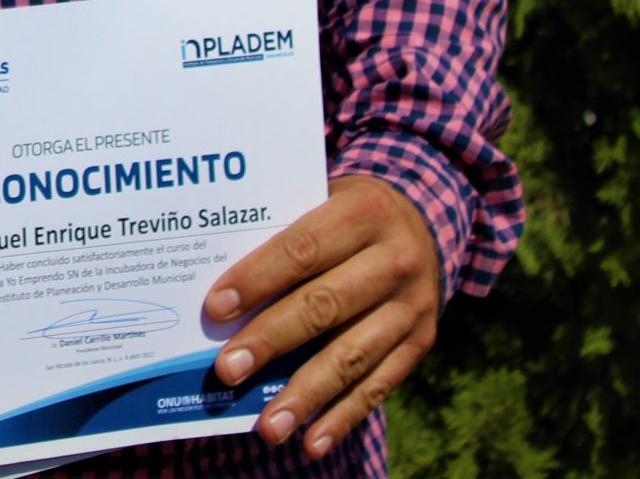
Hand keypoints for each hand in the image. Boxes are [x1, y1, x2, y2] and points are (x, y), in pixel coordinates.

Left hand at [202, 173, 441, 462]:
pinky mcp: (421, 343)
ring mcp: (412, 306)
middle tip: (227, 371)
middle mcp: (395, 259)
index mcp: (363, 212)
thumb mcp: (321, 198)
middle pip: (324, 306)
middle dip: (271, 341)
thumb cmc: (344, 212)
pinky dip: (343, 417)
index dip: (258, 279)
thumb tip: (217, 289)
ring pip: (353, 355)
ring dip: (306, 395)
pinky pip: (379, 385)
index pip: (302, 249)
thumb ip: (279, 231)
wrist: (423, 222)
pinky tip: (312, 442)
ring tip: (269, 427)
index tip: (216, 309)